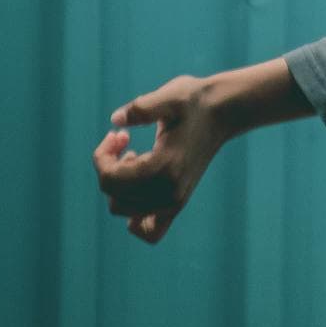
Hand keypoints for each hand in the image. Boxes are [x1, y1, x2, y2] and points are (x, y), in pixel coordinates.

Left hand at [92, 73, 226, 244]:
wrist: (223, 112)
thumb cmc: (195, 101)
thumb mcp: (170, 96)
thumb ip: (141, 108)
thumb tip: (116, 121)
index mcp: (165, 169)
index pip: (110, 180)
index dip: (101, 157)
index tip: (117, 133)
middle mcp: (169, 194)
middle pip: (114, 197)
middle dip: (108, 166)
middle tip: (123, 137)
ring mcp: (174, 202)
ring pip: (124, 210)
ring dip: (118, 185)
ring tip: (132, 156)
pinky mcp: (177, 204)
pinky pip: (149, 231)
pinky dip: (135, 217)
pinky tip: (136, 188)